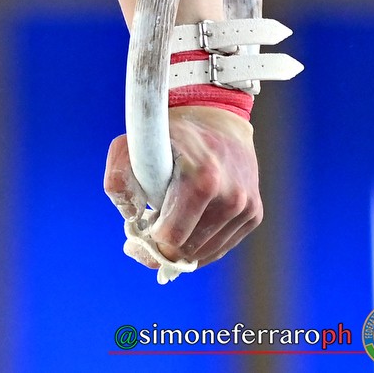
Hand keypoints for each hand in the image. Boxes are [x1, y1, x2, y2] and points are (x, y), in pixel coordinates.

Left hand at [104, 105, 261, 267]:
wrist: (216, 119)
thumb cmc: (169, 134)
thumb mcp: (134, 144)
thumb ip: (119, 179)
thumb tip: (131, 218)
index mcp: (203, 180)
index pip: (172, 238)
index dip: (150, 238)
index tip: (142, 225)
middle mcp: (231, 198)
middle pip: (187, 250)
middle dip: (164, 243)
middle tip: (153, 221)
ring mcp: (246, 208)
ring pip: (204, 253)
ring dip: (183, 244)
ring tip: (171, 217)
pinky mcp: (254, 214)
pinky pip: (220, 247)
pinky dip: (200, 243)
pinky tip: (189, 222)